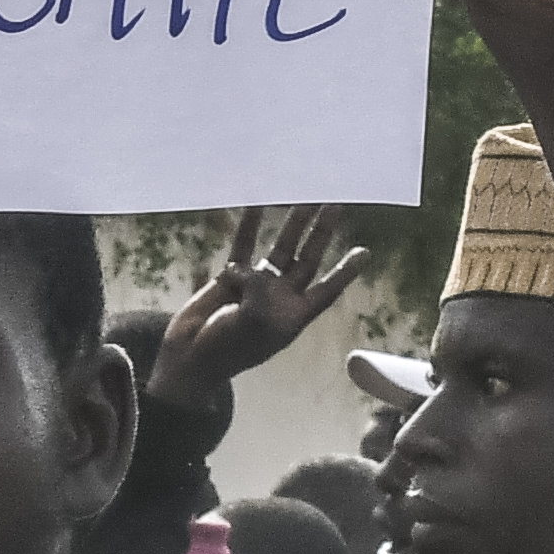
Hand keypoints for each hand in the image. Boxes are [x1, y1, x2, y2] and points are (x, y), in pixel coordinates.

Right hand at [160, 211, 371, 413]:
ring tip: (304, 196)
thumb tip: (257, 271)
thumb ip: (261, 294)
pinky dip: (248, 226)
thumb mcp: (254, 325)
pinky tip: (255, 203)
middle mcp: (280, 297)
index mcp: (293, 315)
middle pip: (307, 259)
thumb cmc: (226, 350)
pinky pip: (244, 246)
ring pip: (280, 248)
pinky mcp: (232, 276)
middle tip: (334, 203)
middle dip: (320, 233)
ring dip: (291, 224)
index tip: (365, 251)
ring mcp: (256, 285)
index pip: (326, 290)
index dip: (345, 272)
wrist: (189, 358)